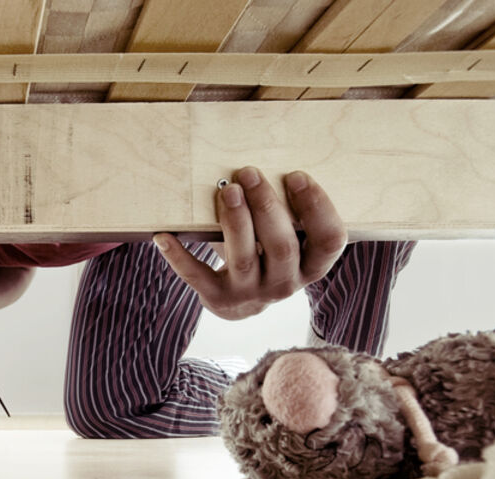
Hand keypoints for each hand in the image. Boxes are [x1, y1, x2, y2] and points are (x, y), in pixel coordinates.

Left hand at [156, 167, 347, 320]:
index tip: (295, 176)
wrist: (242, 302)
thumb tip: (267, 160)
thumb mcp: (288, 236)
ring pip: (243, 258)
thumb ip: (288, 210)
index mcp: (311, 266)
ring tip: (227, 191)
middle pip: (282, 246)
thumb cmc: (267, 254)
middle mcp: (285, 285)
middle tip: (249, 172)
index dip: (317, 207)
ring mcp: (250, 294)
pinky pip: (196, 275)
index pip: (330, 240)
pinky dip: (178, 255)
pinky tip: (164, 236)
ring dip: (234, 221)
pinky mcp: (217, 299)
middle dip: (266, 206)